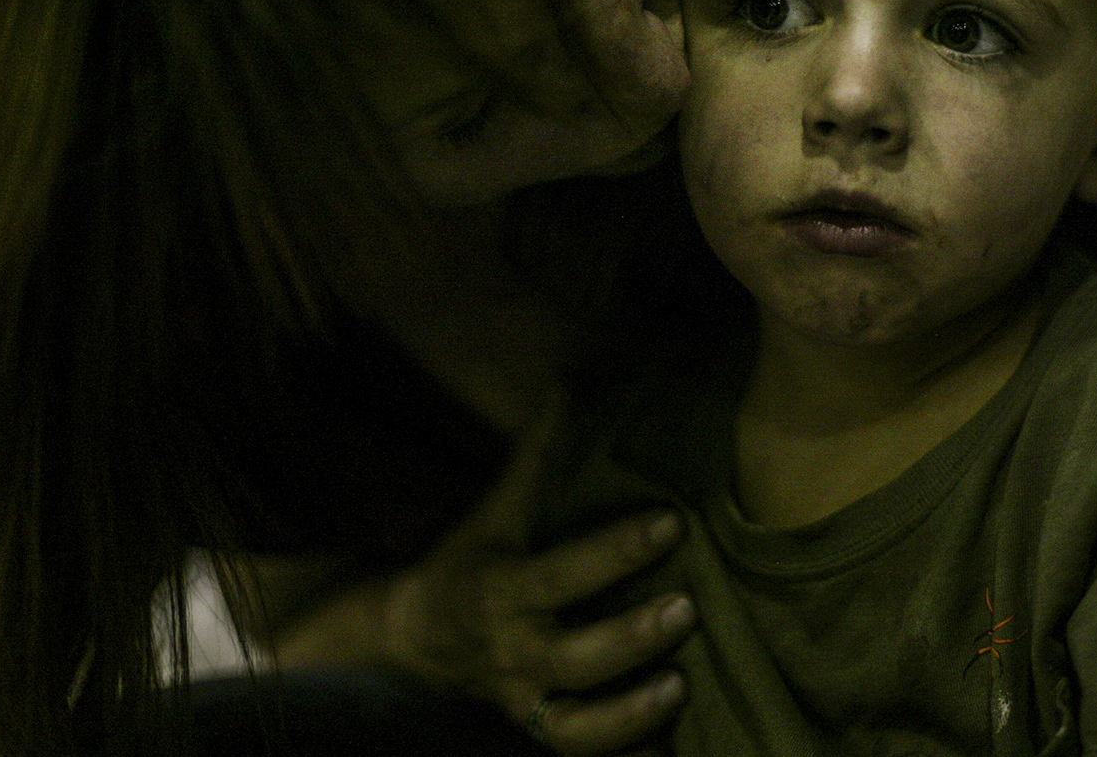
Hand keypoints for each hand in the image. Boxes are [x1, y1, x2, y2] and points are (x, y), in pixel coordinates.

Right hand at [269, 401, 695, 754]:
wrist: (410, 638)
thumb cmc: (470, 559)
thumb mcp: (497, 508)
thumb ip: (539, 452)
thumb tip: (574, 378)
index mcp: (505, 588)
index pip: (566, 570)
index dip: (617, 549)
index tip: (672, 523)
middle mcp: (514, 650)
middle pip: (572, 657)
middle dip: (629, 638)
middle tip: (687, 610)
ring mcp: (524, 699)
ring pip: (573, 726)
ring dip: (628, 715)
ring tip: (681, 690)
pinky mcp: (537, 730)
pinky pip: (577, 755)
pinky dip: (624, 756)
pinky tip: (672, 747)